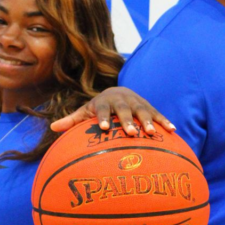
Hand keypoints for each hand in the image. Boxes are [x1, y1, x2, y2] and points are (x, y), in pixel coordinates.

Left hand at [50, 86, 174, 136]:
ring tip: (151, 133)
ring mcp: (137, 102)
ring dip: (148, 121)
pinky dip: (165, 121)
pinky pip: (158, 114)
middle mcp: (122, 100)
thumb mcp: (86, 111)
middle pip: (125, 109)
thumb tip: (52, 129)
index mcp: (105, 101)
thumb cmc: (99, 107)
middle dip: (128, 120)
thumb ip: (72, 120)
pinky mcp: (149, 106)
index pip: (103, 109)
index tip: (103, 128)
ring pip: (143, 110)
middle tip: (131, 133)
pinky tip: (173, 131)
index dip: (103, 117)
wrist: (118, 90)